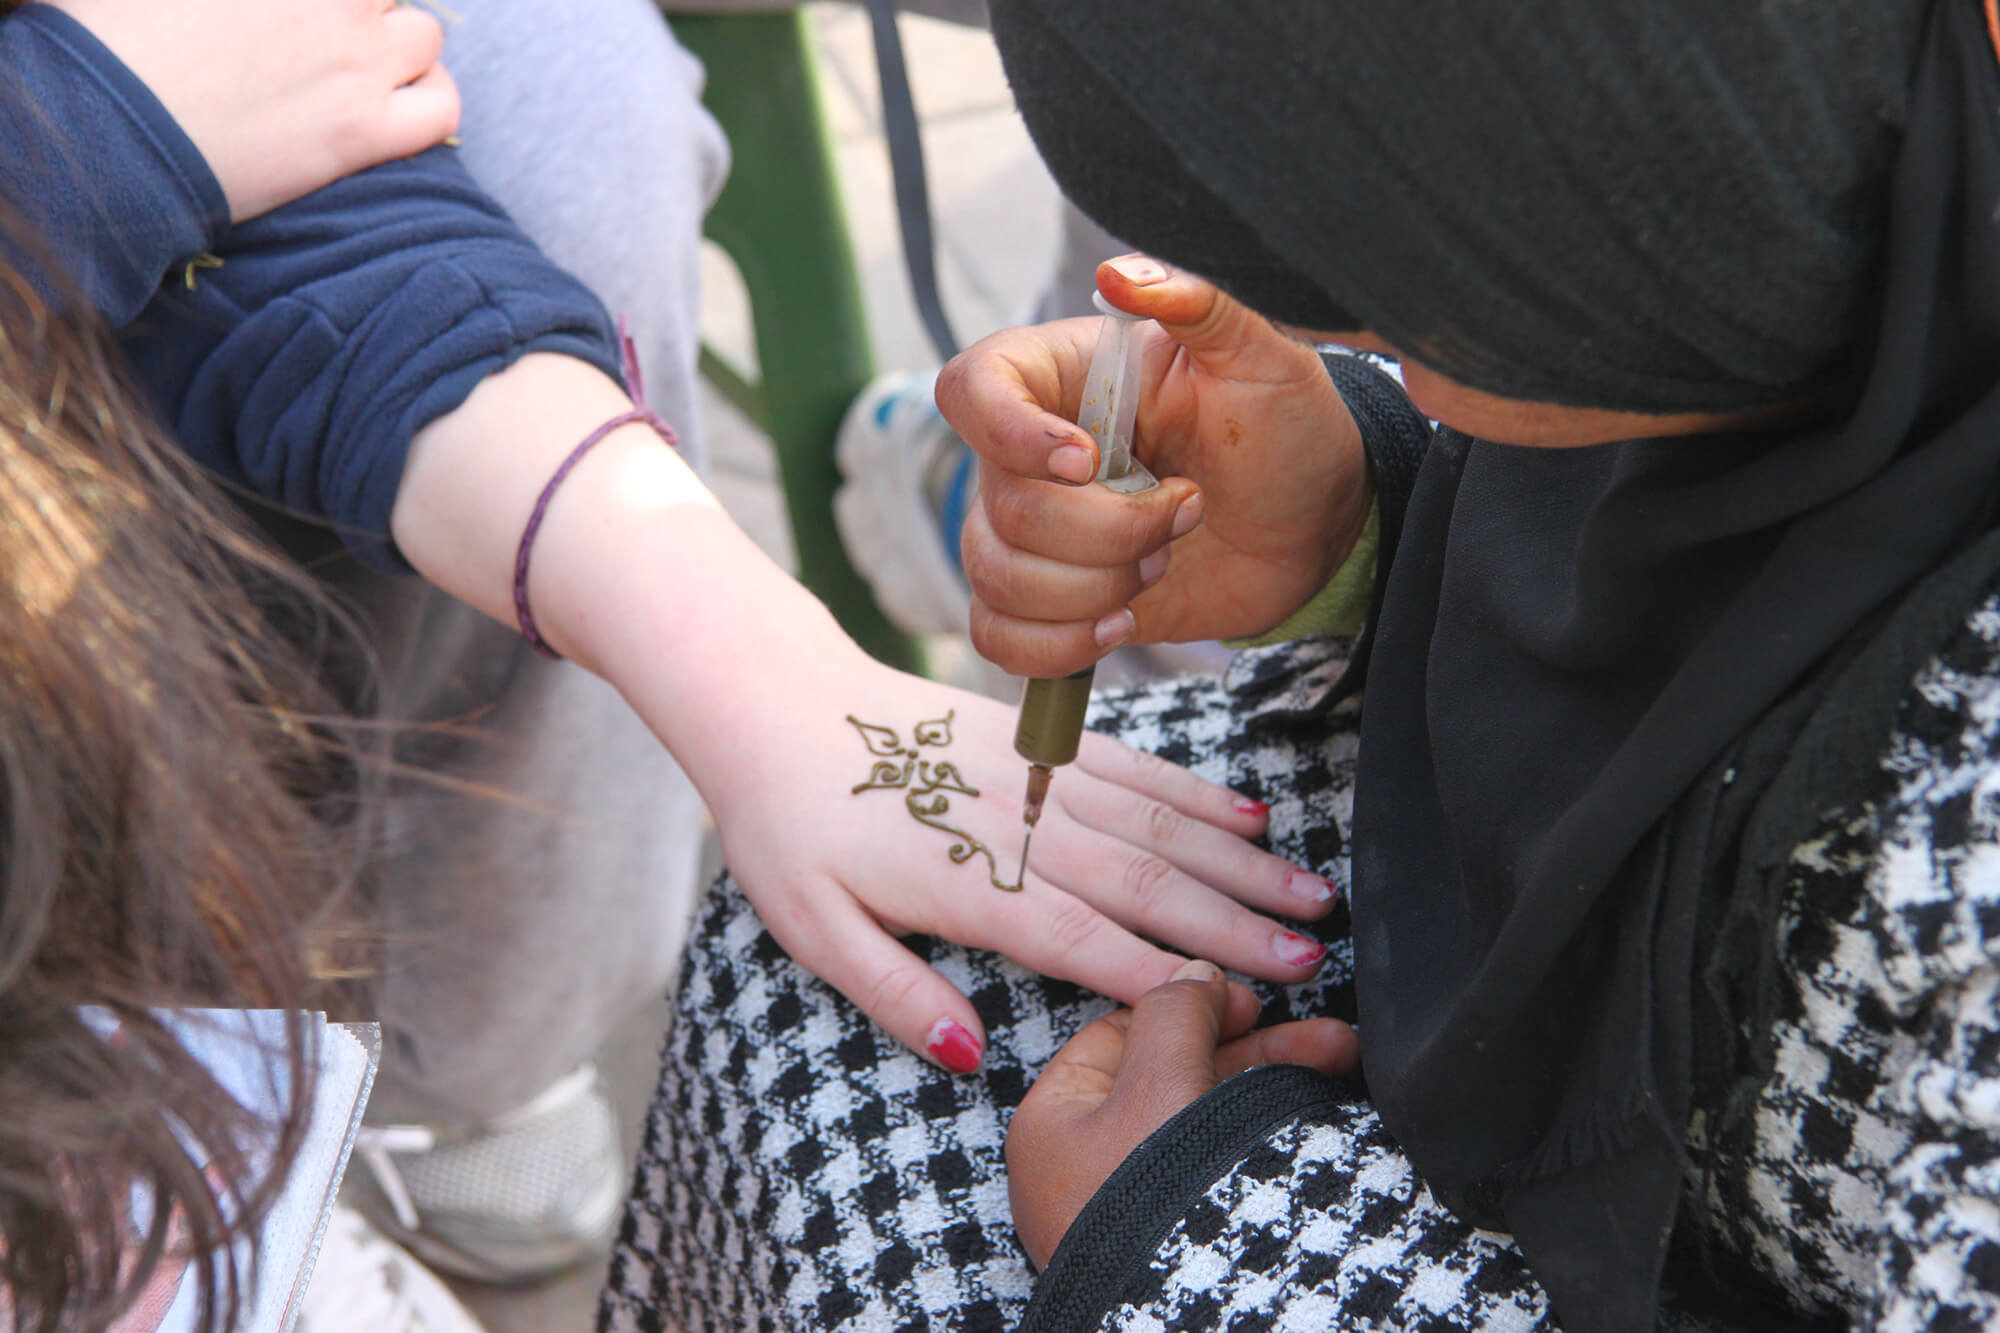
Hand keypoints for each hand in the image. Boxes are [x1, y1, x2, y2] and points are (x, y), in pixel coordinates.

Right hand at [49, 0, 459, 221]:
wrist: (103, 126)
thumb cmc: (106, 37)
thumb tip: (255, 8)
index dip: (337, 2)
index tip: (310, 18)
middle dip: (358, 8)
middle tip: (318, 34)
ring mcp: (356, 60)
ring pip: (422, 34)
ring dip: (399, 46)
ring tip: (361, 65)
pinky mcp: (364, 131)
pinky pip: (442, 108)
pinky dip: (434, 100)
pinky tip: (404, 103)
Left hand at [393, 356, 1339, 1077]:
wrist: (773, 700)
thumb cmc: (786, 827)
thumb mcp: (809, 927)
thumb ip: (893, 992)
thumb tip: (970, 1057)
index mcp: (958, 879)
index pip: (1076, 937)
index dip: (1158, 973)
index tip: (1236, 1004)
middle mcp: (1011, 821)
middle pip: (1139, 878)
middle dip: (1232, 921)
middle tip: (1311, 957)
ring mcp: (1032, 770)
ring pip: (1152, 819)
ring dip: (1236, 859)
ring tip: (1309, 893)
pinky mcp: (1036, 736)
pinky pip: (1129, 764)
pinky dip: (1193, 789)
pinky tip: (1247, 814)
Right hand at [936, 255, 1373, 678]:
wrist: (1314, 523)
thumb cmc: (1287, 428)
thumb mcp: (1264, 355)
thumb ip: (1199, 303)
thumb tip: (1119, 274)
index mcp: (1064, 380)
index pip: (970, 389)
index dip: (1009, 434)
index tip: (1089, 461)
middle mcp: (1029, 456)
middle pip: (1003, 508)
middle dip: (1110, 531)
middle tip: (1186, 508)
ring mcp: (1034, 534)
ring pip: (999, 578)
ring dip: (1096, 587)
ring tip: (1163, 562)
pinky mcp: (1051, 601)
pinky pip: (999, 636)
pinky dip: (1058, 645)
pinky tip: (1122, 623)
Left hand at [1006, 959, 1356, 1268]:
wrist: (1191, 1323)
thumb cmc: (1151, 1207)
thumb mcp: (1160, 1083)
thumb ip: (1174, 1015)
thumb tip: (1190, 975)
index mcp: (1054, 1120)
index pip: (1122, 1035)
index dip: (1189, 1008)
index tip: (1251, 1003)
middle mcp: (1085, 1164)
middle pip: (1173, 1075)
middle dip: (1256, 1049)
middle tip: (1325, 1038)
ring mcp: (1133, 1207)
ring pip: (1207, 1121)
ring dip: (1276, 1086)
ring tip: (1345, 1061)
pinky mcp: (1177, 1240)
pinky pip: (1221, 1168)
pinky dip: (1268, 1139)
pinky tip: (1319, 1118)